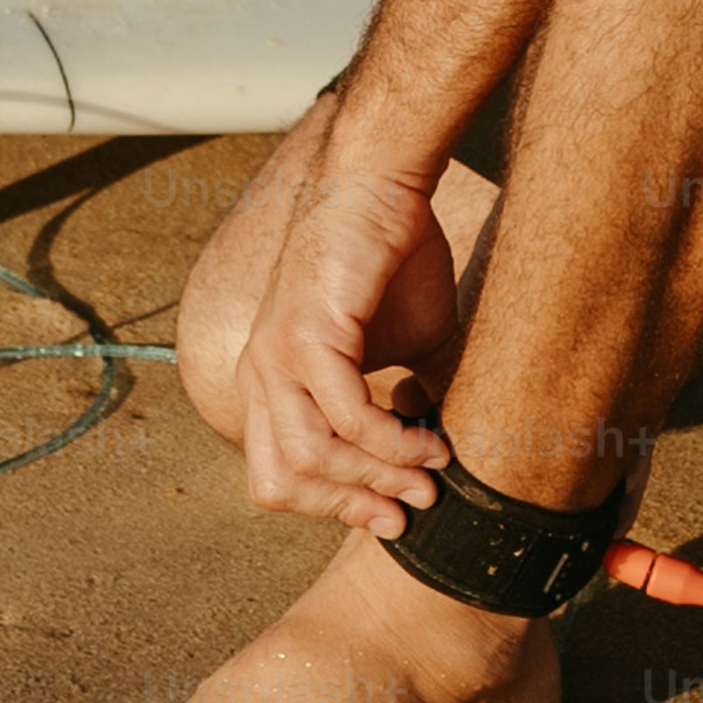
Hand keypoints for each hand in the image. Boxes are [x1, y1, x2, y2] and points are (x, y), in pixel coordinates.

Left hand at [235, 144, 463, 535]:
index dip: (332, 505)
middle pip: (278, 481)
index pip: (276, 476)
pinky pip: (346, 415)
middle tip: (409, 512)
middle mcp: (257, 374)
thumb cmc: (392, 259)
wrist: (383, 187)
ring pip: (312, 456)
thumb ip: (411, 401)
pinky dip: (391, 440)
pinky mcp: (307, 334)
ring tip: (432, 476)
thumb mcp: (407, 348)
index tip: (390, 515)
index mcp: (268, 382)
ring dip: (378, 477)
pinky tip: (429, 440)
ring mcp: (275, 355)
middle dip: (348, 505)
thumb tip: (445, 455)